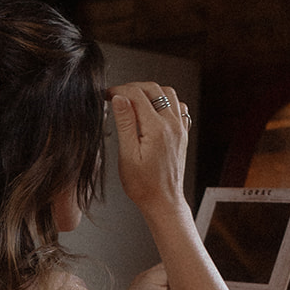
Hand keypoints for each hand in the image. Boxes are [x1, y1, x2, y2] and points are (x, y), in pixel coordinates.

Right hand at [108, 83, 189, 220]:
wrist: (163, 201)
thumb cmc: (143, 185)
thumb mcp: (127, 155)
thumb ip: (125, 123)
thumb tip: (119, 98)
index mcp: (156, 129)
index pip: (136, 95)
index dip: (118, 90)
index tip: (107, 95)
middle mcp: (171, 125)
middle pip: (153, 89)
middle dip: (132, 87)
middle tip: (117, 95)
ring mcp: (180, 128)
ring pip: (168, 93)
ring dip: (150, 91)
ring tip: (134, 100)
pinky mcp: (182, 134)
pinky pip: (178, 106)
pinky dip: (166, 101)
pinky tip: (154, 110)